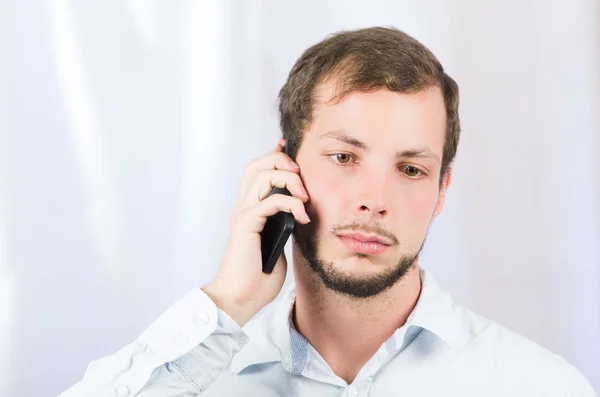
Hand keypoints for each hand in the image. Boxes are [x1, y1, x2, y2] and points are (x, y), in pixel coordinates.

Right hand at [202, 139, 309, 326]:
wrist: (239, 299)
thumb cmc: (257, 278)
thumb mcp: (278, 245)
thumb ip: (283, 227)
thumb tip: (297, 218)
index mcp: (249, 210)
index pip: (257, 172)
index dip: (274, 155)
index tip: (290, 146)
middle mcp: (243, 207)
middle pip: (256, 164)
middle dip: (281, 160)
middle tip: (300, 174)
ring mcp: (243, 214)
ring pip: (262, 175)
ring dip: (289, 179)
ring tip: (304, 197)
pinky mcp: (247, 225)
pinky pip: (271, 201)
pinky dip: (291, 204)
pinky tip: (302, 217)